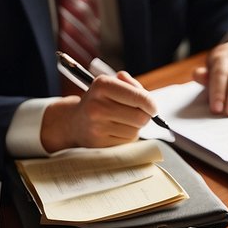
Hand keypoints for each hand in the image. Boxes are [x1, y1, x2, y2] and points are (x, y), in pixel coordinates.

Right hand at [40, 71, 157, 151]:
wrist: (75, 122)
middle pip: (141, 117)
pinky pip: (127, 141)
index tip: (152, 107)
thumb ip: (132, 86)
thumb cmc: (101, 101)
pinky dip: (126, 136)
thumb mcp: (112, 84)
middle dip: (144, 116)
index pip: (139, 98)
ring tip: (122, 121)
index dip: (151, 104)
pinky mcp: (99, 143)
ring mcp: (97, 126)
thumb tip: (149, 102)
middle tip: (137, 113)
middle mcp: (97, 105)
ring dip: (135, 127)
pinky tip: (115, 130)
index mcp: (102, 85)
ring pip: (135, 131)